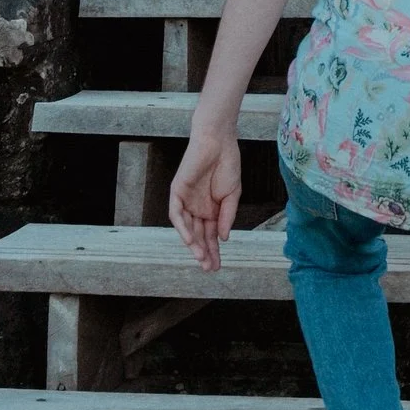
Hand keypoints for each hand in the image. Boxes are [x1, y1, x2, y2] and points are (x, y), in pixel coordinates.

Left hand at [168, 126, 243, 269]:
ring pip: (187, 228)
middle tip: (210, 268)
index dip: (214, 251)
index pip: (210, 235)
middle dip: (204, 252)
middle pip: (198, 235)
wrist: (219, 141)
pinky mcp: (177, 191)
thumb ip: (227, 217)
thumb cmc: (228, 164)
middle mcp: (197, 208)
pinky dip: (182, 227)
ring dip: (193, 244)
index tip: (218, 266)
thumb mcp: (233, 195)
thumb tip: (223, 238)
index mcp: (211, 210)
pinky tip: (190, 239)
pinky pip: (176, 213)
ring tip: (202, 258)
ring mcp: (186, 200)